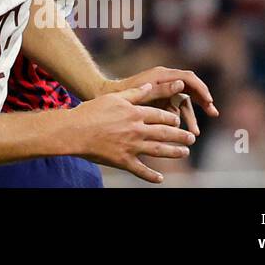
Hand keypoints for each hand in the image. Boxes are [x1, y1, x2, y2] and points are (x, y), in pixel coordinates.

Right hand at [66, 84, 196, 183]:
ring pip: (159, 150)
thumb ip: (134, 93)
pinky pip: (141, 170)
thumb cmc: (91, 111)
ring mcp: (131, 146)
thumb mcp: (113, 98)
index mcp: (135, 113)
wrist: (74, 131)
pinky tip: (160, 179)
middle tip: (191, 138)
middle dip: (180, 135)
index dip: (171, 118)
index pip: (160, 115)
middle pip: (164, 133)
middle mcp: (137, 130)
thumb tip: (149, 85)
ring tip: (185, 153)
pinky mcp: (123, 161)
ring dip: (174, 152)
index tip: (177, 120)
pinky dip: (151, 176)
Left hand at [101, 67, 217, 135]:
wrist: (106, 97)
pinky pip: (174, 109)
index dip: (201, 89)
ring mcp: (162, 91)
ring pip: (183, 103)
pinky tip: (183, 131)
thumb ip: (163, 88)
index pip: (189, 78)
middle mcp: (165, 81)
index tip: (209, 102)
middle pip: (190, 90)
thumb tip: (182, 84)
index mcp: (162, 75)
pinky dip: (180, 120)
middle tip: (213, 113)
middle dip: (202, 102)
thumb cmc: (123, 93)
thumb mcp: (144, 92)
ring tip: (194, 133)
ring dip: (190, 117)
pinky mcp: (159, 102)